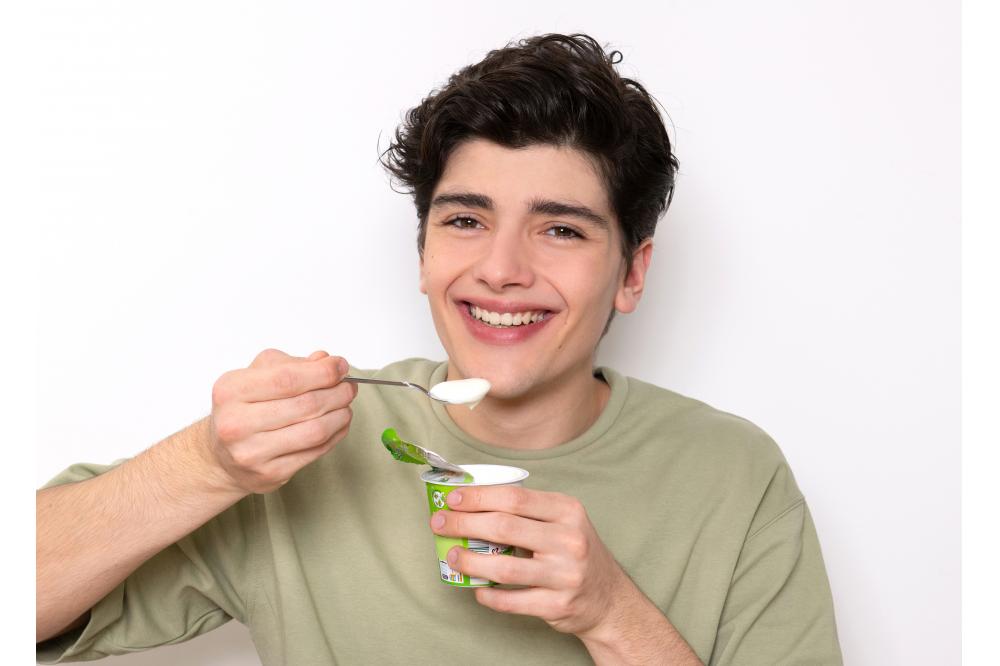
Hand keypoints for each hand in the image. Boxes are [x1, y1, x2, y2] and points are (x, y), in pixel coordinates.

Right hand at [207, 348, 356, 493]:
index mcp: (231, 391)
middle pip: (306, 405)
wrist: (221, 457)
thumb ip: (291, 364)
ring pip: (315, 431)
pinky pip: (315, 452)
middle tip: (349, 387)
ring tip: (345, 405)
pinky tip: (337, 425)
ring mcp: (252, 453)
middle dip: (337, 393)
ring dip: (340, 415)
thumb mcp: (256, 376)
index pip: (288, 378)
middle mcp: (237, 424)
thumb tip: (326, 361)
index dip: (322, 372)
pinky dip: (335, 435)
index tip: (340, 366)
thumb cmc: (242, 410)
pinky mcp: (269, 474)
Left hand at [429, 485, 629, 637]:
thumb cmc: (575, 552)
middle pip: (504, 527)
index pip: (515, 498)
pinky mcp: (558, 605)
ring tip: (451, 554)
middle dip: (464, 523)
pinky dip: (488, 595)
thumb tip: (473, 503)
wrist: (608, 597)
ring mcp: (564, 574)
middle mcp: (569, 540)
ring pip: (504, 567)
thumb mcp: (563, 521)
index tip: (452, 498)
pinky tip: (476, 588)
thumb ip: (528, 511)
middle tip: (440, 522)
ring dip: (469, 560)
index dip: (478, 497)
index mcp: (567, 511)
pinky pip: (512, 601)